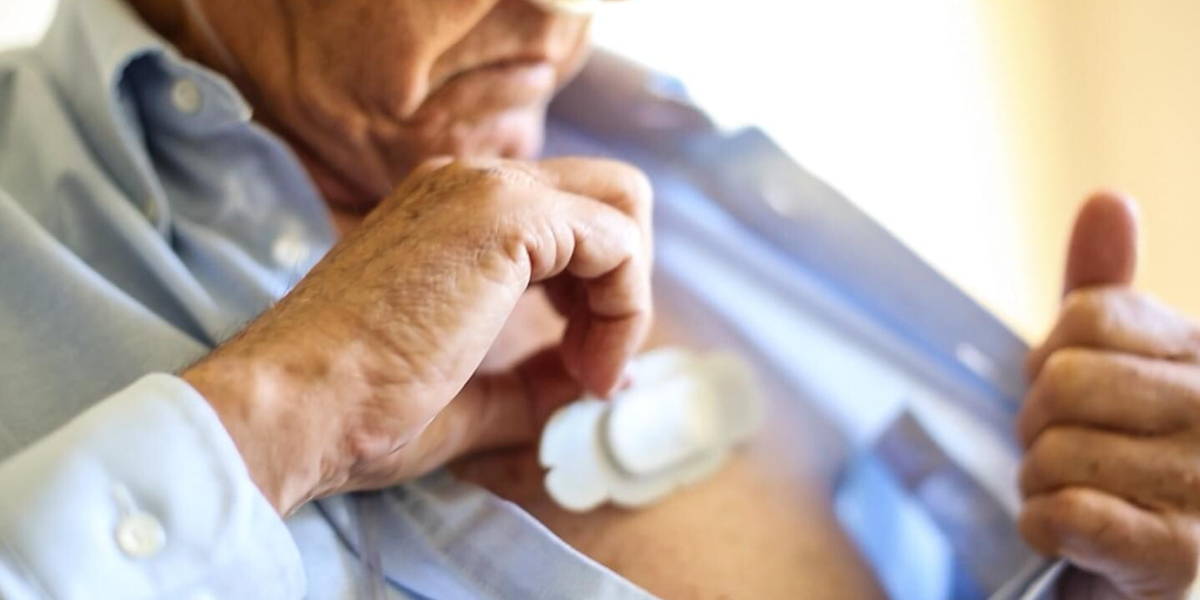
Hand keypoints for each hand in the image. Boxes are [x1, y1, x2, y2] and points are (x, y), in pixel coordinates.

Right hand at [182, 157, 653, 514]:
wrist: (293, 405)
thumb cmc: (357, 410)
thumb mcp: (469, 394)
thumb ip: (535, 382)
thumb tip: (598, 382)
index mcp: (450, 211)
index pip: (566, 220)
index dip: (595, 296)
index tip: (580, 375)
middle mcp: (469, 182)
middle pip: (606, 196)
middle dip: (624, 280)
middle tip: (596, 362)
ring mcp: (485, 188)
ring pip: (620, 207)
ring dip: (626, 297)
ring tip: (590, 375)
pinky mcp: (505, 214)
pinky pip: (617, 240)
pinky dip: (625, 308)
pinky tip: (589, 368)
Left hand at [1018, 192, 1199, 598]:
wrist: (1133, 564)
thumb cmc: (1120, 450)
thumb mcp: (1116, 361)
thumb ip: (1104, 287)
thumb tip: (1107, 200)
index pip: (1084, 317)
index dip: (1049, 356)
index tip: (1068, 390)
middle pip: (1063, 382)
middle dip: (1037, 420)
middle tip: (1059, 446)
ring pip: (1054, 451)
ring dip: (1038, 477)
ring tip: (1073, 490)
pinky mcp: (1174, 557)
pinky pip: (1064, 513)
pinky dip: (1042, 522)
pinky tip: (1069, 528)